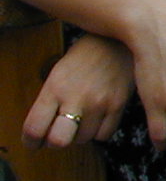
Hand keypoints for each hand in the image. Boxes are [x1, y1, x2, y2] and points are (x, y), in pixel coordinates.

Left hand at [22, 33, 133, 149]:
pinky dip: (98, 131)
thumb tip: (44, 130)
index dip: (31, 141)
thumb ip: (50, 102)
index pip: (34, 129)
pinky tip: (97, 118)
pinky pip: (104, 135)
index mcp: (55, 88)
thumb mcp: (58, 73)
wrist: (119, 39)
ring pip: (83, 139)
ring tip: (81, 119)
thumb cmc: (84, 57)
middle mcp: (76, 97)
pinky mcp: (119, 105)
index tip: (34, 141)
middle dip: (55, 141)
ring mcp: (99, 102)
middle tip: (57, 133)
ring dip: (79, 134)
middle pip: (58, 141)